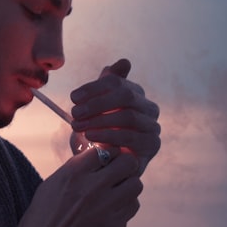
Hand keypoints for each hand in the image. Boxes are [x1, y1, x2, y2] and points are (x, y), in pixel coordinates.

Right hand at [0, 146, 141, 226]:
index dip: (108, 152)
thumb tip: (93, 158)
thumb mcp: (51, 186)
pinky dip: (128, 203)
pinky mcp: (112, 225)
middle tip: (118, 171)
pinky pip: (134, 205)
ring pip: (136, 184)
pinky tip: (116, 206)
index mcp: (72, 173)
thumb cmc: (40, 219)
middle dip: (125, 164)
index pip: (105, 148)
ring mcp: (104, 206)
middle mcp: (91, 186)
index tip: (106, 159)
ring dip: (129, 184)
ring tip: (118, 190)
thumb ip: (74, 170)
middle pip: (127, 162)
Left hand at [70, 59, 160, 174]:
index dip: (93, 88)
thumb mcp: (96, 109)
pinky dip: (109, 136)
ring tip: (79, 126)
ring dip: (100, 121)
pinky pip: (131, 137)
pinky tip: (91, 137)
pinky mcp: (152, 145)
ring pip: (128, 116)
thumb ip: (105, 86)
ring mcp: (153, 126)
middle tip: (74, 113)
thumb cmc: (98, 133)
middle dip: (96, 103)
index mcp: (134, 92)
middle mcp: (148, 107)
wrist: (102, 165)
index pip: (115, 81)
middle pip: (125, 95)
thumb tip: (125, 62)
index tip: (73, 98)